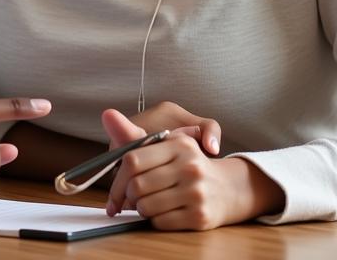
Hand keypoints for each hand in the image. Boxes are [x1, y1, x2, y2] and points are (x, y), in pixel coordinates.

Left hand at [103, 109, 284, 229]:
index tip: (114, 191)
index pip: (133, 159)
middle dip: (127, 197)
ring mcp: (196, 192)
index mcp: (178, 144)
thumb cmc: (188, 165)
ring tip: (146, 204)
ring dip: (140, 210)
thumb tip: (107, 115)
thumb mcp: (167, 146)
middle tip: (129, 200)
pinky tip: (161, 214)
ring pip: (147, 206)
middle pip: (137, 185)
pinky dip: (154, 220)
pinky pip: (161, 222)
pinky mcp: (200, 216)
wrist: (229, 189)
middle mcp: (189, 166)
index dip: (118, 178)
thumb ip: (134, 135)